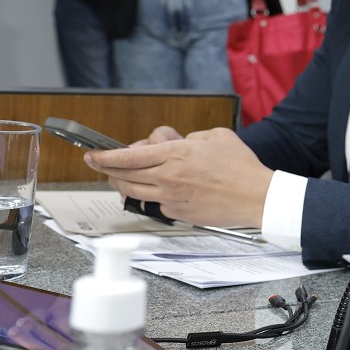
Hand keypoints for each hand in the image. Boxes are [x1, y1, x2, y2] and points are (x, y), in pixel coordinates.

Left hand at [84, 127, 271, 227]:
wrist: (256, 198)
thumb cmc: (241, 167)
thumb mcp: (216, 136)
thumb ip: (190, 137)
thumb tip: (177, 143)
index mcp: (176, 154)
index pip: (128, 155)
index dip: (105, 155)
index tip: (92, 154)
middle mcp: (168, 177)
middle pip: (123, 174)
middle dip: (106, 168)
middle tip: (99, 164)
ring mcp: (170, 197)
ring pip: (131, 191)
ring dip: (120, 184)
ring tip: (118, 178)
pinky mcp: (176, 213)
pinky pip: (152, 203)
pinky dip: (147, 196)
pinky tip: (150, 191)